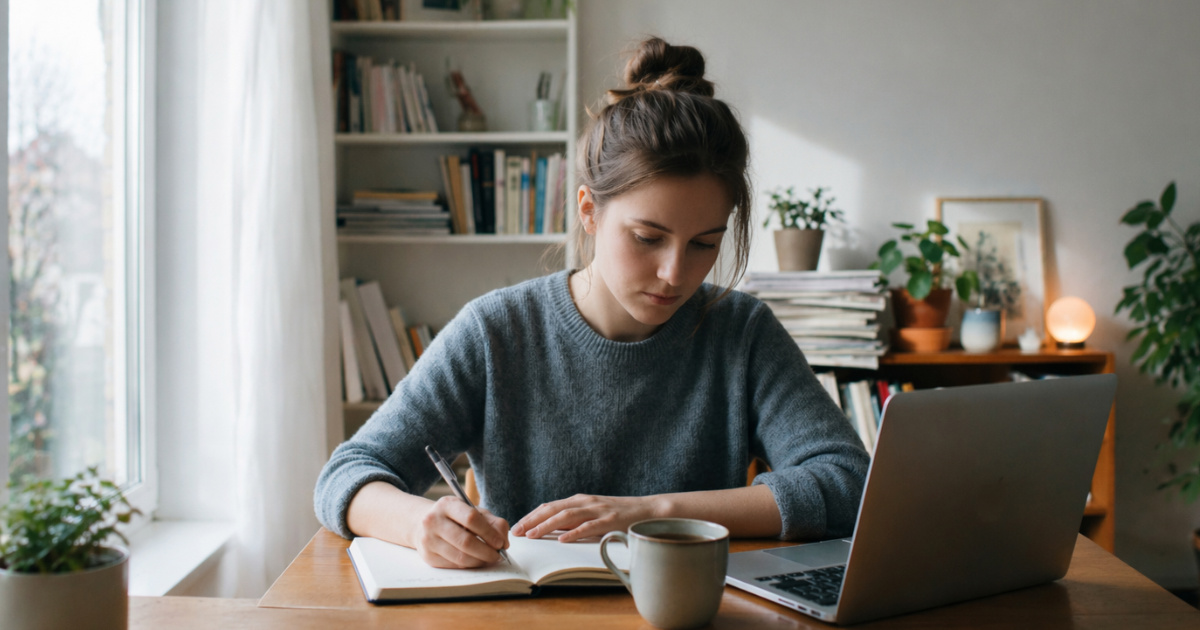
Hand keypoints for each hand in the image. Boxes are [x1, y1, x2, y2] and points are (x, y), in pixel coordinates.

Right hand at [414, 496, 510, 568]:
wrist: (422, 523)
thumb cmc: (455, 517)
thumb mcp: (473, 511)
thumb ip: (493, 522)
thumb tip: (504, 542)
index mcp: (447, 505)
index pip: (471, 518)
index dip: (489, 533)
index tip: (500, 543)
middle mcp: (433, 521)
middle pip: (465, 541)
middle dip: (486, 552)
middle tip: (497, 556)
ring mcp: (428, 539)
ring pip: (460, 557)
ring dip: (479, 561)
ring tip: (489, 559)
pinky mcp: (428, 556)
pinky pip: (453, 565)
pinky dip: (469, 566)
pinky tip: (476, 561)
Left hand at [511, 494, 662, 542]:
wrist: (648, 509)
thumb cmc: (618, 514)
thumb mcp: (592, 513)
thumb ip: (574, 519)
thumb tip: (550, 529)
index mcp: (579, 500)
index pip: (549, 506)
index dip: (531, 516)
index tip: (517, 526)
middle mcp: (585, 501)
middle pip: (553, 509)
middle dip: (532, 520)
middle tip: (516, 532)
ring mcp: (597, 509)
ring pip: (566, 516)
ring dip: (547, 526)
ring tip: (532, 535)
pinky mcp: (610, 520)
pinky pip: (589, 526)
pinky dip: (574, 532)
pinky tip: (563, 539)